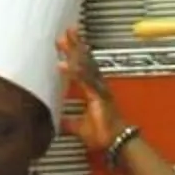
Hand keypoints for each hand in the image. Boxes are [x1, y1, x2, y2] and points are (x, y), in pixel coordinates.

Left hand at [58, 28, 123, 155]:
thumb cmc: (105, 135)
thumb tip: (58, 122)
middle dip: (75, 46)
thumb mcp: (80, 127)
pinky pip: (85, 80)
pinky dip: (74, 72)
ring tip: (66, 39)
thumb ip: (69, 122)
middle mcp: (98, 86)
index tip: (66, 43)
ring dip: (75, 52)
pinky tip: (64, 64)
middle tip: (66, 32)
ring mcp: (99, 89)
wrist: (116, 142)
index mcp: (94, 91)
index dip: (75, 55)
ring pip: (85, 66)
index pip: (83, 68)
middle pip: (85, 61)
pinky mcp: (98, 96)